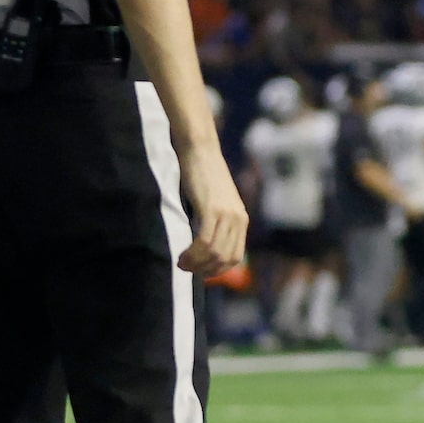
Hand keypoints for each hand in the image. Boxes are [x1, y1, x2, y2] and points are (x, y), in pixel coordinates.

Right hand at [178, 143, 249, 274]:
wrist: (200, 151)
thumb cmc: (203, 176)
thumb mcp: (216, 203)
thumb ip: (217, 222)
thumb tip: (206, 247)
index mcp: (242, 219)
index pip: (235, 257)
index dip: (217, 270)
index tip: (199, 271)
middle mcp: (238, 218)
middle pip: (225, 258)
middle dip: (205, 269)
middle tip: (186, 268)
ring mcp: (227, 214)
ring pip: (214, 252)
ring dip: (196, 263)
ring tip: (181, 263)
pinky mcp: (213, 209)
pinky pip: (205, 241)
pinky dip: (193, 253)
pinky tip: (182, 254)